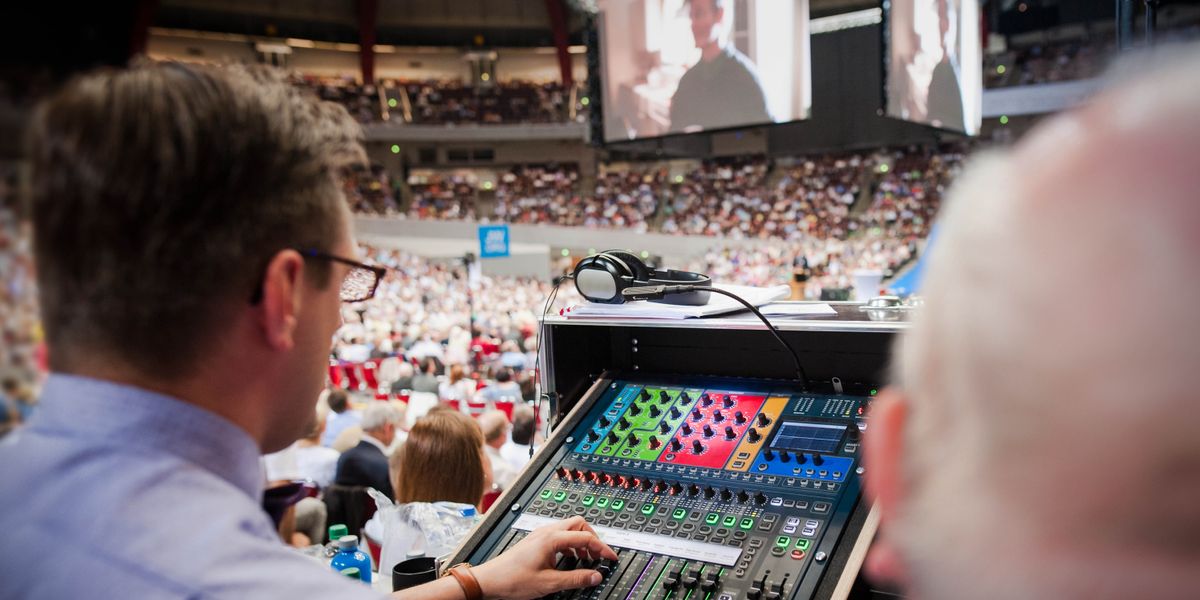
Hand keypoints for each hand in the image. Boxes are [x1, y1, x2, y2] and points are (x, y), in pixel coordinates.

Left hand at [471, 517, 617, 599]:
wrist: (490, 580)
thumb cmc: (513, 579)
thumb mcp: (549, 583)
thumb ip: (575, 579)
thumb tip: (595, 576)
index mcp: (552, 538)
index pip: (586, 536)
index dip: (602, 547)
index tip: (610, 558)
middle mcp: (546, 532)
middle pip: (579, 524)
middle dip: (592, 538)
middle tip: (598, 555)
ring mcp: (540, 534)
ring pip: (569, 529)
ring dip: (581, 541)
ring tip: (585, 560)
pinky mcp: (536, 540)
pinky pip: (559, 535)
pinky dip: (570, 544)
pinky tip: (569, 559)